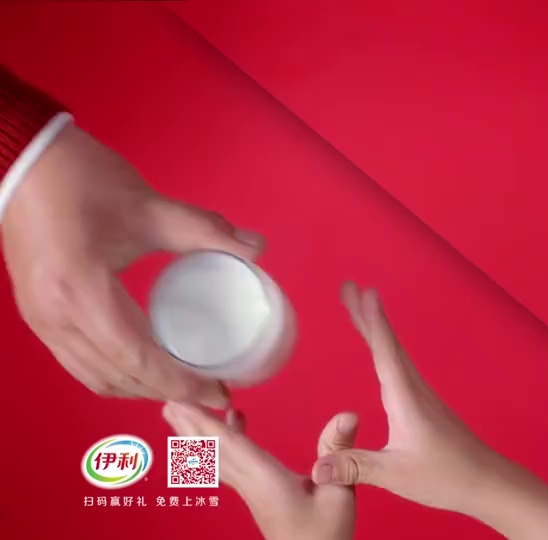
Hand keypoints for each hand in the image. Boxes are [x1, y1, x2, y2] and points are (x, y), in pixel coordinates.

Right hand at [1, 123, 262, 406]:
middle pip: (117, 377)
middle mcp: (56, 318)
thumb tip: (257, 248)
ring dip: (141, 389)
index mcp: (82, 293)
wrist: (22, 162)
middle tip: (213, 390)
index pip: (138, 359)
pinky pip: (79, 363)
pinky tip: (146, 367)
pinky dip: (116, 375)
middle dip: (168, 392)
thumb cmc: (80, 179)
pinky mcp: (38, 315)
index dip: (181, 383)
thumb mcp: (148, 206)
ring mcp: (41, 320)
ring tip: (185, 383)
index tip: (221, 392)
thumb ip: (205, 230)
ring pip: (95, 377)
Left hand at [163, 402, 356, 539]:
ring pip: (217, 457)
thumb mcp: (340, 492)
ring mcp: (250, 490)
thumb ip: (339, 452)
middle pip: (212, 451)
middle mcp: (250, 484)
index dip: (205, 423)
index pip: (230, 446)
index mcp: (265, 481)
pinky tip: (230, 423)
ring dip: (197, 434)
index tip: (182, 402)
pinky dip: (224, 442)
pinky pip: (230, 462)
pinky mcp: (257, 493)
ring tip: (179, 411)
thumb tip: (348, 414)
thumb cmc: (326, 534)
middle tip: (166, 399)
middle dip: (189, 425)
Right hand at [311, 282, 504, 513]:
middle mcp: (414, 390)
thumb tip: (315, 466)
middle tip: (349, 288)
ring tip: (359, 311)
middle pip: (388, 345)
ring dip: (376, 331)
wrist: (486, 482)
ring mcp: (422, 397)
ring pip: (394, 355)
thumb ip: (355, 467)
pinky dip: (385, 351)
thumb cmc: (445, 476)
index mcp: (406, 398)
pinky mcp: (425, 407)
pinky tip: (382, 354)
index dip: (372, 321)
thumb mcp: (395, 474)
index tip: (362, 292)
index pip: (385, 353)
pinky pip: (399, 369)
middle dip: (368, 316)